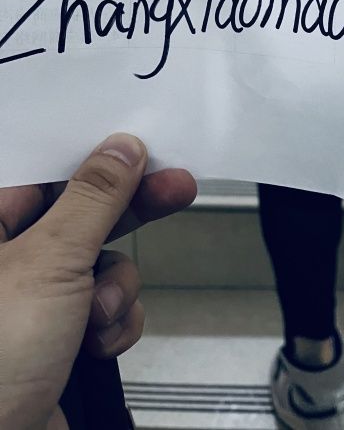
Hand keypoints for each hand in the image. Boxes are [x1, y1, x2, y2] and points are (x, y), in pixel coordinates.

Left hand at [0, 134, 195, 429]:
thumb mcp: (48, 262)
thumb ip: (93, 198)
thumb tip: (120, 150)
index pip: (47, 171)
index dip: (98, 156)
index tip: (143, 148)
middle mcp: (6, 260)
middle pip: (82, 212)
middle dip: (130, 208)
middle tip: (176, 186)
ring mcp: (33, 301)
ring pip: (104, 264)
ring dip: (116, 288)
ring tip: (97, 315)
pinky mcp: (57, 338)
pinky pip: (107, 308)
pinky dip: (114, 325)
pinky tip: (96, 344)